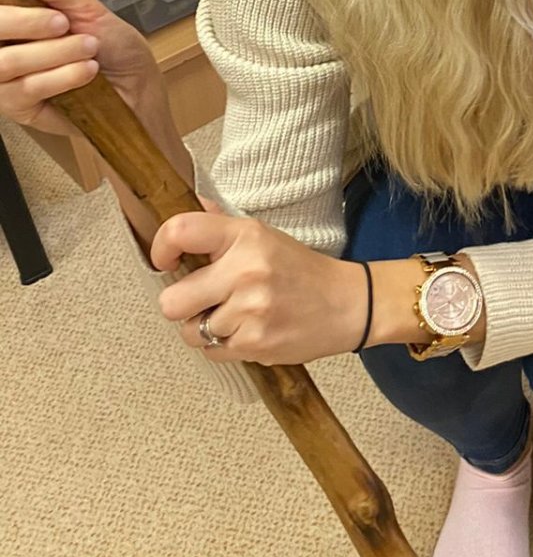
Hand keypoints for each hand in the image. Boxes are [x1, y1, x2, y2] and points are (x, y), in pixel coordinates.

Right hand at [0, 0, 161, 144]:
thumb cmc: (110, 44)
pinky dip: (61, 77)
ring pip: (4, 65)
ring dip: (55, 53)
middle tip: (65, 24)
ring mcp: (4, 80)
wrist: (136, 85)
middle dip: (30, 26)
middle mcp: (3, 47)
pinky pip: (23, 91)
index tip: (50, 10)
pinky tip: (85, 71)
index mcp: (14, 19)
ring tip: (88, 48)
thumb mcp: (84, 5)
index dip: (12, 14)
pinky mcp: (18, 108)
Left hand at [153, 210, 372, 365]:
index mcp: (245, 236)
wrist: (347, 304)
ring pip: (190, 332)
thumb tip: (192, 204)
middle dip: (182, 304)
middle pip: (171, 302)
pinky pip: (211, 351)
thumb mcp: (265, 236)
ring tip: (235, 316)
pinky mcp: (255, 343)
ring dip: (205, 328)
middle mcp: (245, 271)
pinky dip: (224, 345)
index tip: (167, 261)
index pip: (180, 231)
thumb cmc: (301, 270)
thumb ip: (222, 225)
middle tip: (204, 299)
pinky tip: (248, 330)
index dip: (161, 248)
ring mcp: (250, 310)